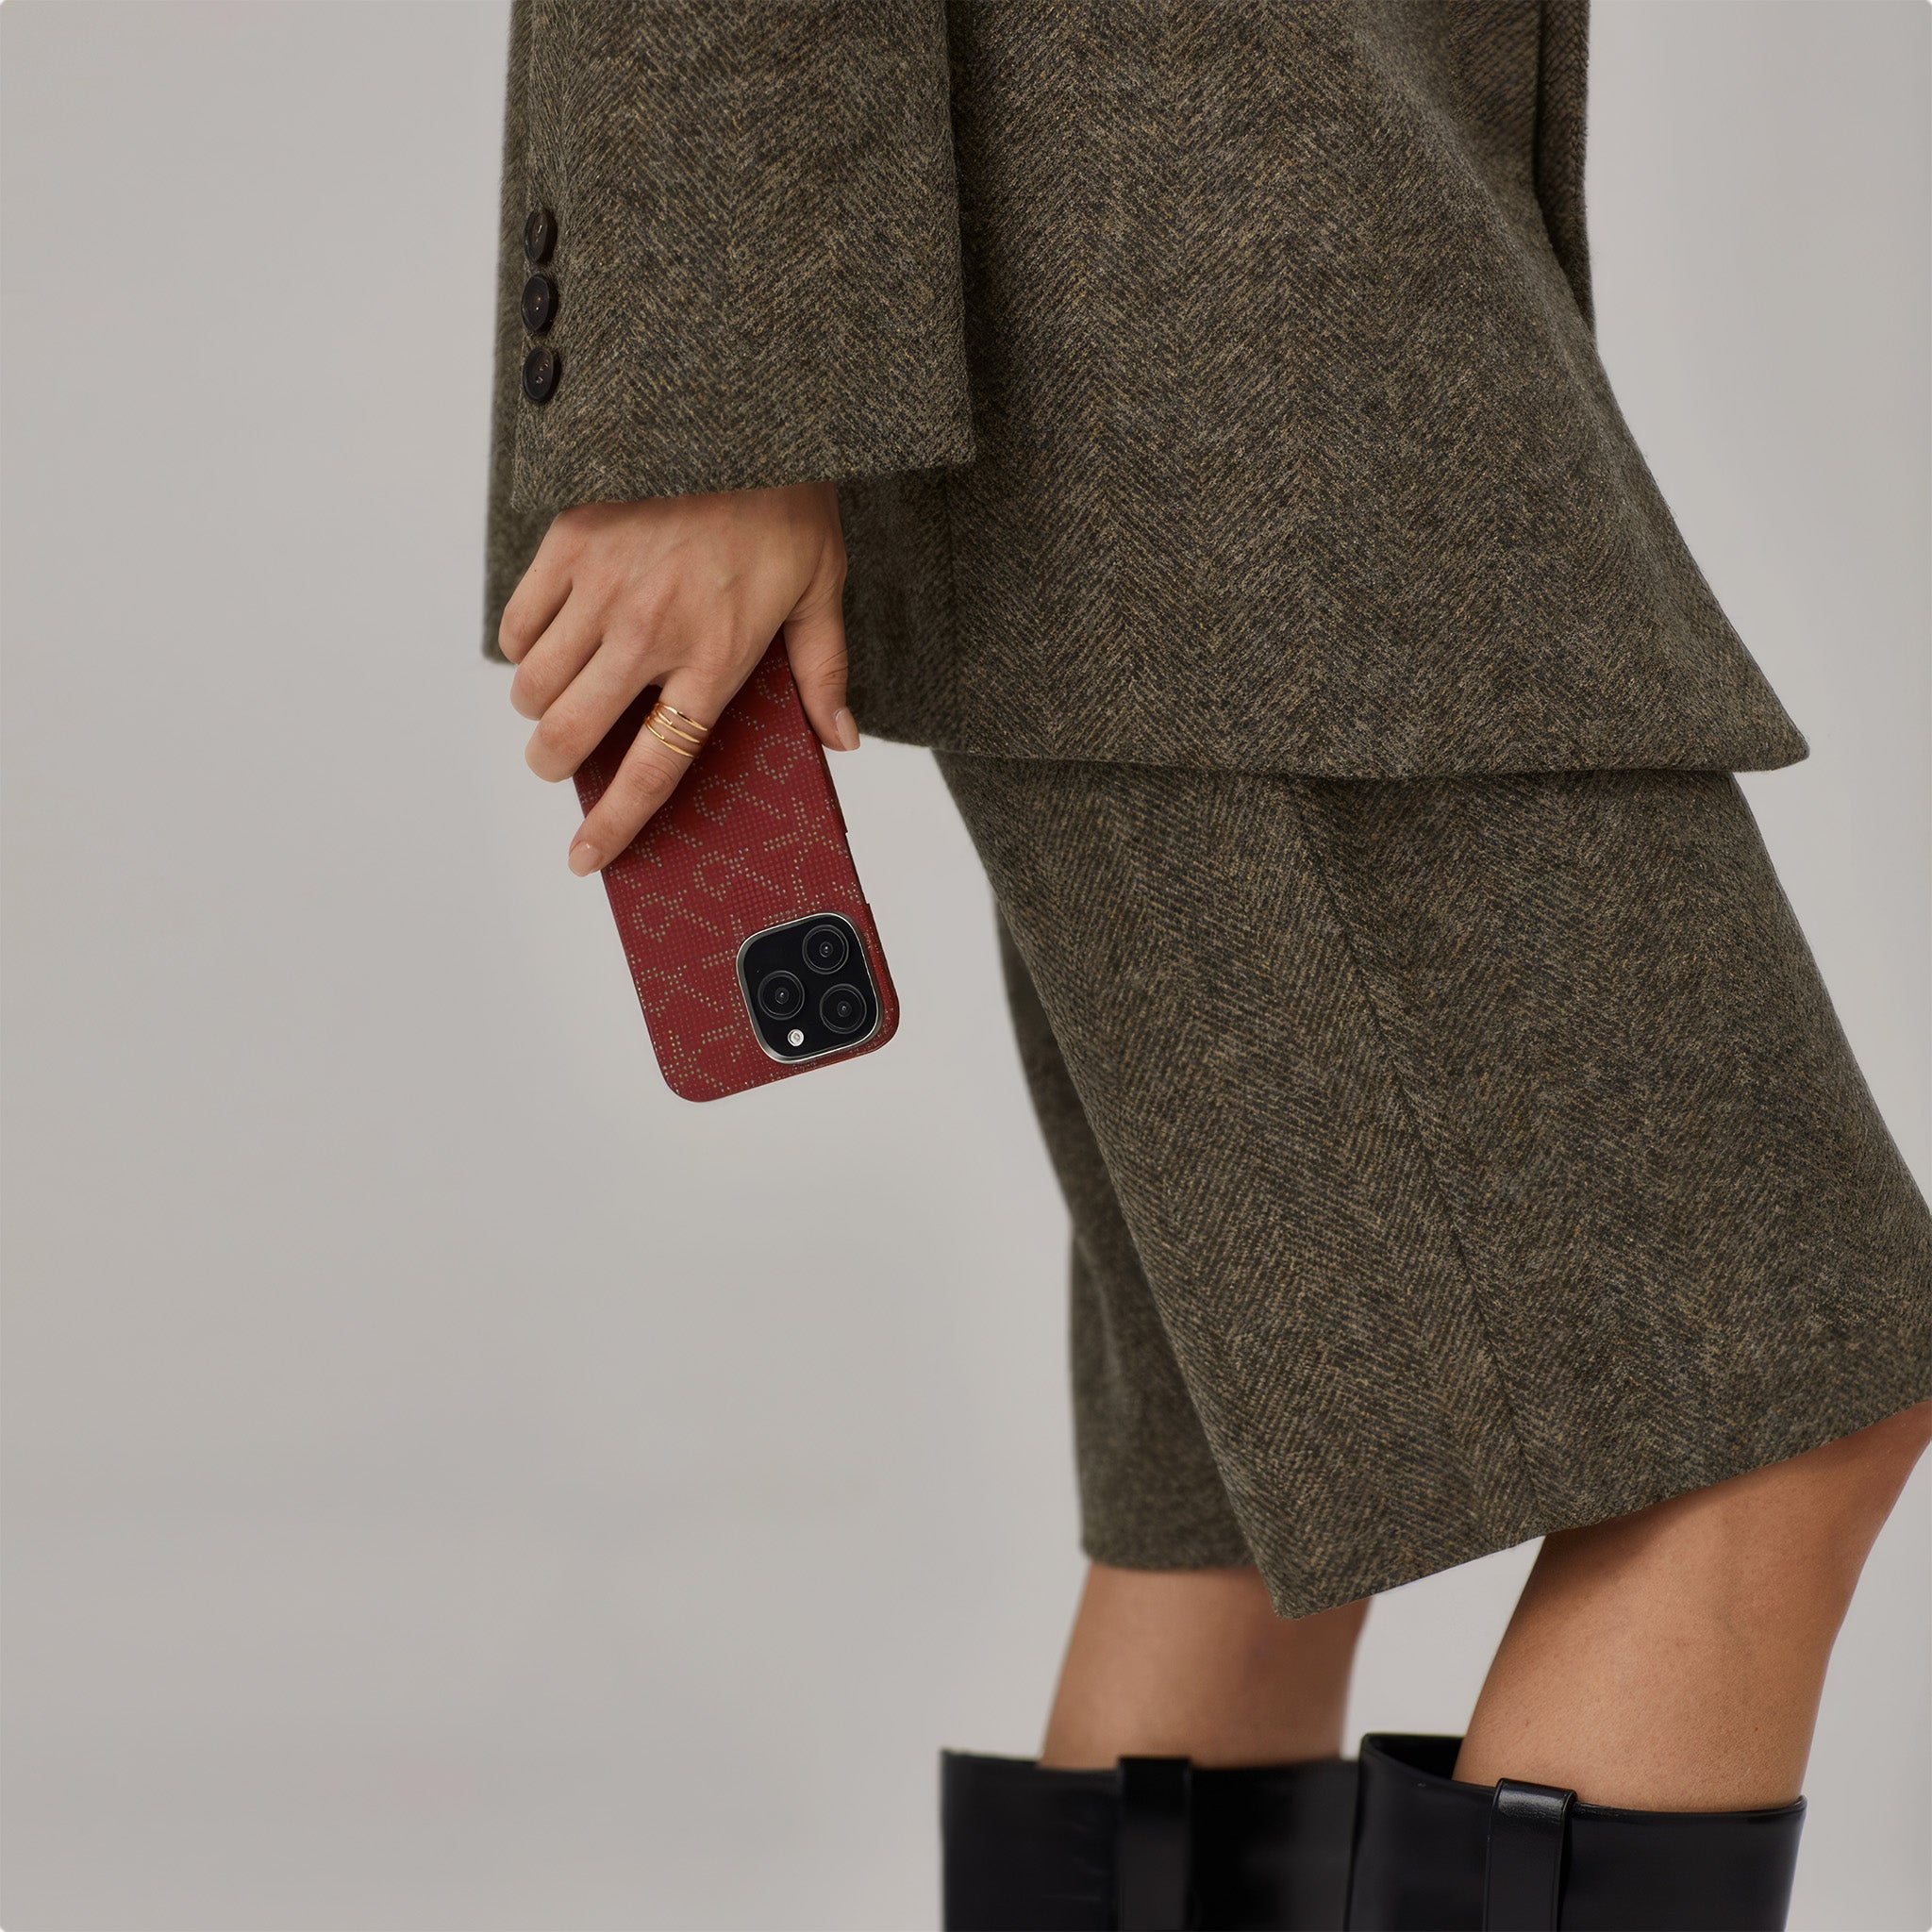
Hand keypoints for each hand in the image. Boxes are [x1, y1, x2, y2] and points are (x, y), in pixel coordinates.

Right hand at [497, 482, 853, 872]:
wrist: (746, 412)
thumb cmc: (789, 506)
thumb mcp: (822, 591)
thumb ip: (824, 673)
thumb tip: (842, 743)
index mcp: (714, 661)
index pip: (654, 769)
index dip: (615, 826)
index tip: (587, 861)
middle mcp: (650, 634)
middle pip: (569, 737)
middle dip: (553, 765)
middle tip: (560, 760)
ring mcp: (603, 589)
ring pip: (532, 685)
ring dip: (537, 708)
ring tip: (558, 698)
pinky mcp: (569, 542)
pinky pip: (518, 620)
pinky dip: (523, 643)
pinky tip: (547, 640)